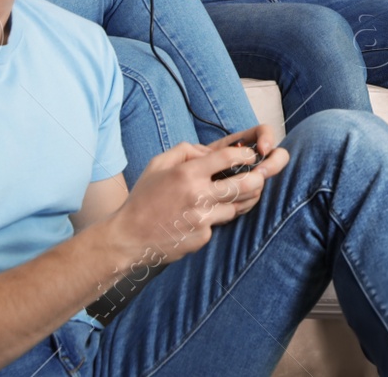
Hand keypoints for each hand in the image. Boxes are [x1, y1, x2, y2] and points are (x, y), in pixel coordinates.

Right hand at [111, 135, 289, 263]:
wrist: (128, 238)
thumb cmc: (143, 198)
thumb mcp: (158, 164)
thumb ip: (185, 151)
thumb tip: (209, 151)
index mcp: (188, 174)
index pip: (229, 157)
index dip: (246, 155)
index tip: (251, 157)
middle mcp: (198, 196)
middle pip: (246, 185)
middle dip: (259, 179)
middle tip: (259, 177)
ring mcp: (202, 219)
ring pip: (236, 207)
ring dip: (238, 201)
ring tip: (232, 196)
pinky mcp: (202, 237)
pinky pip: (218, 224)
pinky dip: (215, 219)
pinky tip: (199, 218)